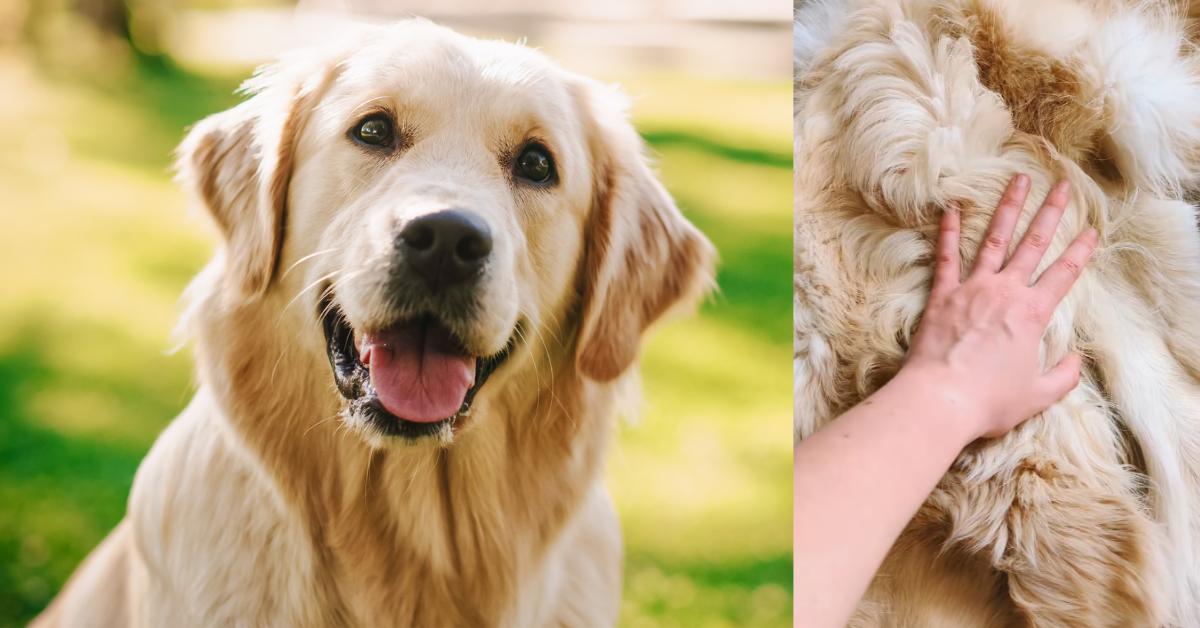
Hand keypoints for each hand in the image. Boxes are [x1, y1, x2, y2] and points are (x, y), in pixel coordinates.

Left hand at [903, 174, 1097, 440]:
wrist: (941, 399)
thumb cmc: (989, 400)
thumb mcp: (1040, 394)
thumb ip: (1064, 375)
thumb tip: (1076, 360)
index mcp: (1032, 313)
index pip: (1064, 274)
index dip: (1080, 250)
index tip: (1092, 229)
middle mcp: (1004, 292)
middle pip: (1033, 245)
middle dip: (1050, 213)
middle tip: (1062, 186)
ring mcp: (970, 290)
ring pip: (994, 241)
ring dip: (1007, 209)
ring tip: (1018, 180)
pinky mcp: (941, 296)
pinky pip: (946, 257)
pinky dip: (949, 232)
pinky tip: (952, 209)